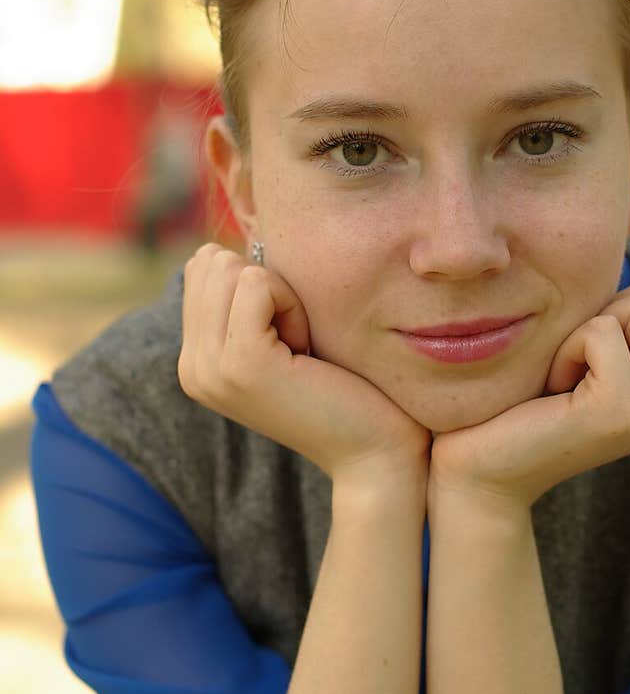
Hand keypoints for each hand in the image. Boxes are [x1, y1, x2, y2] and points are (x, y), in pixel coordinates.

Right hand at [178, 244, 430, 485]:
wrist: (374, 451)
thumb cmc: (345, 387)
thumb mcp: (283, 337)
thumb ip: (248, 300)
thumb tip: (234, 242)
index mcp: (196, 361)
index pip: (202, 268)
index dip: (257, 284)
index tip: (288, 337)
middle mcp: (192, 368)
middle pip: (212, 262)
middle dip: (267, 287)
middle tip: (299, 343)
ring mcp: (210, 369)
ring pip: (232, 268)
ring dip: (283, 297)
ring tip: (303, 349)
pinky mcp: (240, 364)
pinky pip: (257, 283)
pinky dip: (294, 305)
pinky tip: (308, 350)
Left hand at [428, 275, 629, 510]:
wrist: (482, 469)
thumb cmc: (524, 396)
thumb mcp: (590, 342)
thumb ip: (628, 306)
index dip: (628, 302)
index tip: (590, 350)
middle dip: (611, 311)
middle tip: (574, 363)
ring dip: (587, 329)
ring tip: (564, 375)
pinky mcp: (623, 412)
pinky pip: (602, 332)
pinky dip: (566, 348)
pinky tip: (551, 390)